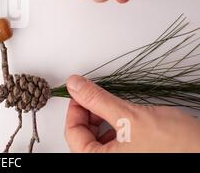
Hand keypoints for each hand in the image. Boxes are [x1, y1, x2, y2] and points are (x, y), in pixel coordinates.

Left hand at [64, 75, 199, 152]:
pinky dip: (115, 128)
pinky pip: (115, 144)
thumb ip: (97, 100)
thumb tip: (75, 86)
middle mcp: (109, 163)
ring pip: (99, 140)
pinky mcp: (135, 157)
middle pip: (84, 138)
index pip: (72, 134)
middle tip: (96, 97)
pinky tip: (126, 118)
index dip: (75, 109)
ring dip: (102, 120)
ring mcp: (122, 161)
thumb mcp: (129, 116)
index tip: (80, 93)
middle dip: (89, 114)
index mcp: (99, 161)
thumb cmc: (177, 146)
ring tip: (114, 107)